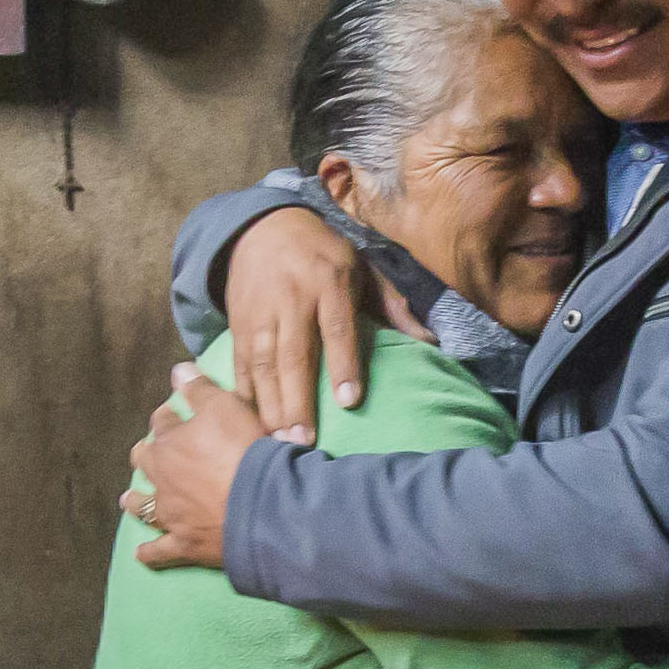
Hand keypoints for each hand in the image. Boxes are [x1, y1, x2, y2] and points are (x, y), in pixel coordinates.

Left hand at [125, 364, 267, 568]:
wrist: (261, 504)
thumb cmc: (244, 450)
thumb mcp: (226, 406)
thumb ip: (199, 388)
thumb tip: (177, 370)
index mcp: (170, 442)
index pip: (162, 422)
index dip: (169, 417)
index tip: (172, 415)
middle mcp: (162, 477)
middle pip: (145, 461)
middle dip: (145, 454)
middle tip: (147, 453)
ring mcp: (170, 513)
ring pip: (144, 505)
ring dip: (136, 500)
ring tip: (129, 498)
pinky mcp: (183, 544)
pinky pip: (160, 551)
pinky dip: (150, 553)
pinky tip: (140, 554)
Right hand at [218, 206, 433, 442]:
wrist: (263, 227)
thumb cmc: (323, 253)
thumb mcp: (362, 266)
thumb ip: (392, 305)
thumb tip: (430, 341)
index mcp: (329, 282)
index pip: (337, 328)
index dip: (342, 365)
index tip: (349, 401)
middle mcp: (292, 298)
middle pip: (293, 355)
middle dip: (297, 400)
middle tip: (303, 441)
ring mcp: (261, 313)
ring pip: (263, 364)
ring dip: (270, 405)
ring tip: (278, 440)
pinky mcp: (238, 323)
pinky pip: (239, 362)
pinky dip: (243, 393)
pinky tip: (250, 421)